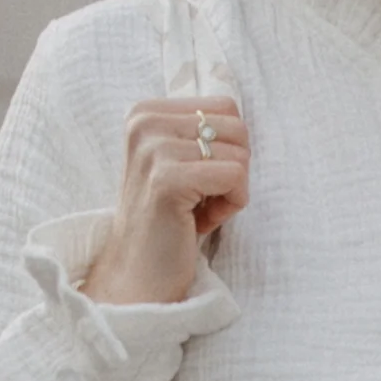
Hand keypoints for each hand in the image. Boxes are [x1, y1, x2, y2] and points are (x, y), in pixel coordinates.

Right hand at [83, 92, 249, 304]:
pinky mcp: (168, 179)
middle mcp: (145, 122)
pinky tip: (204, 221)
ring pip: (240, 154)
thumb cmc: (169, 221)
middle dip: (234, 169)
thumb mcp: (182, 163)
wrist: (137, 273)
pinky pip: (236, 176)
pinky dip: (232, 205)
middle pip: (236, 127)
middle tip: (202, 199)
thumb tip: (243, 119)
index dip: (226, 149)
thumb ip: (204, 133)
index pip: (226, 107)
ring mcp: (154, 149)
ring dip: (232, 191)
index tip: (198, 180)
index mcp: (146, 112)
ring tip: (198, 211)